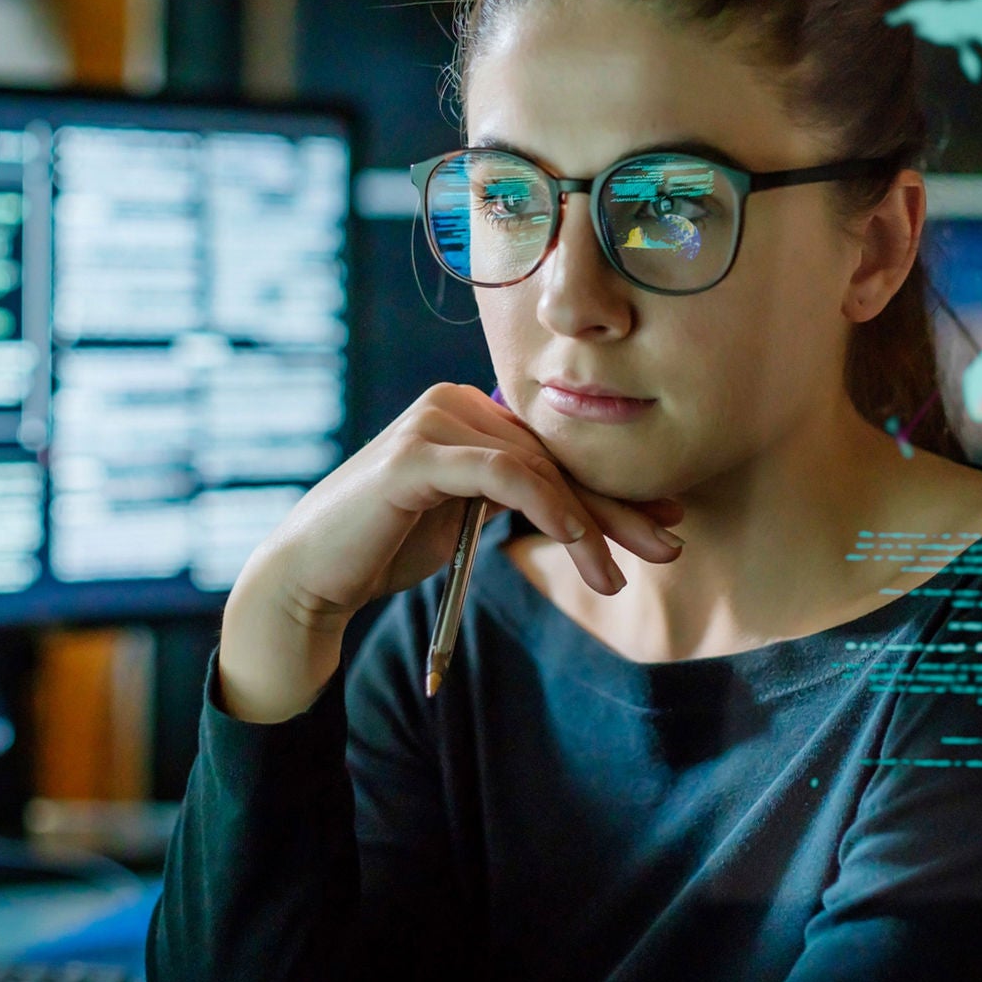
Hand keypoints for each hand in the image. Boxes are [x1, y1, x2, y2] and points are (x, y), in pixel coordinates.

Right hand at [217, 383, 682, 720]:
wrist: (311, 579)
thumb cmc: (386, 550)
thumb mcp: (467, 518)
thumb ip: (515, 497)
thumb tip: (592, 509)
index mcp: (467, 412)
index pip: (555, 450)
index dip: (612, 488)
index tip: (666, 520)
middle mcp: (452, 402)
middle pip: (555, 457)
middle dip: (616, 507)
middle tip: (671, 544)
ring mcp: (433, 422)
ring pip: (537, 469)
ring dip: (588, 526)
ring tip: (616, 579)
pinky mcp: (417, 454)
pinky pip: (505, 476)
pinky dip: (550, 510)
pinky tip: (579, 547)